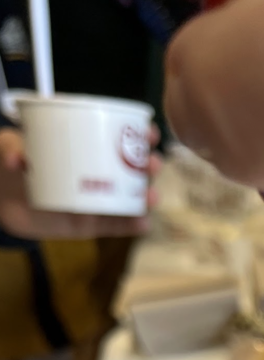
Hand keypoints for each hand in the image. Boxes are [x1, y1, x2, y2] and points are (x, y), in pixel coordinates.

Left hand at [0, 127, 160, 240]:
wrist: (3, 199)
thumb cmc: (14, 164)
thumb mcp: (11, 146)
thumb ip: (12, 148)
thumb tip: (16, 158)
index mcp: (84, 150)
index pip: (116, 139)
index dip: (138, 135)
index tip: (150, 133)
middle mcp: (96, 175)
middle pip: (130, 170)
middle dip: (148, 167)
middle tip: (152, 164)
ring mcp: (95, 201)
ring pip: (129, 199)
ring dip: (146, 197)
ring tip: (152, 197)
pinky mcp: (90, 225)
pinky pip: (115, 226)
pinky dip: (132, 225)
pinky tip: (144, 223)